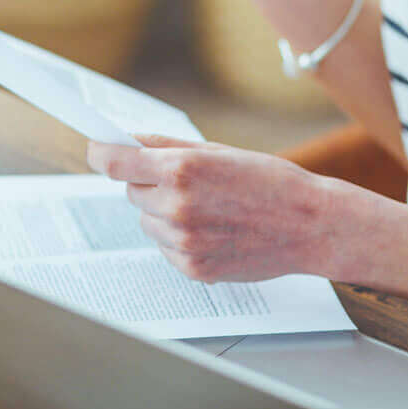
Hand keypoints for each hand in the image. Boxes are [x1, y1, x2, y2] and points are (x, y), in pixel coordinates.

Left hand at [87, 134, 369, 283]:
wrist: (310, 225)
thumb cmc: (268, 181)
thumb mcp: (217, 151)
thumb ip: (167, 147)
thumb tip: (126, 140)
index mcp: (182, 170)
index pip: (114, 162)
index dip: (100, 152)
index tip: (97, 148)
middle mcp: (176, 207)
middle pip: (131, 190)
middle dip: (148, 182)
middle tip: (186, 181)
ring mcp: (184, 242)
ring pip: (147, 220)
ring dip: (164, 212)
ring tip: (209, 208)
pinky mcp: (193, 268)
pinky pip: (165, 247)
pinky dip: (179, 238)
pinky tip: (215, 230)